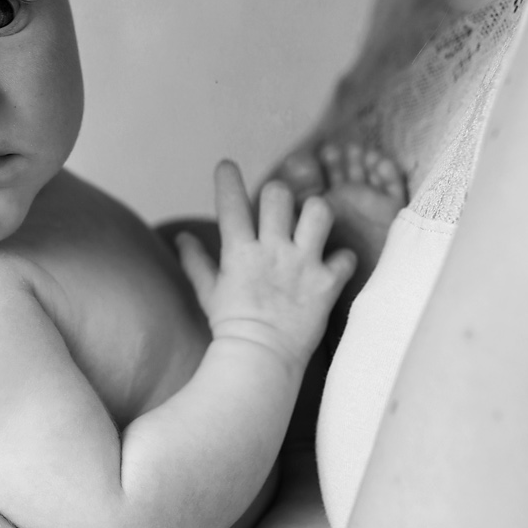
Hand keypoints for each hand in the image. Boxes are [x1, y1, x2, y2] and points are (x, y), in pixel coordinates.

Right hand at [176, 161, 355, 370]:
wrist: (258, 362)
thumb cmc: (230, 328)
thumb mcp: (208, 292)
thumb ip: (196, 261)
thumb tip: (182, 238)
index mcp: (239, 252)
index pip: (230, 202)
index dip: (227, 178)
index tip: (226, 165)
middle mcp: (272, 251)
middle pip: (279, 195)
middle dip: (278, 194)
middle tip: (279, 207)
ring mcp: (302, 266)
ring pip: (319, 212)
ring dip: (316, 213)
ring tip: (312, 224)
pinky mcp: (326, 284)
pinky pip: (345, 257)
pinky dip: (342, 260)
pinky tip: (334, 266)